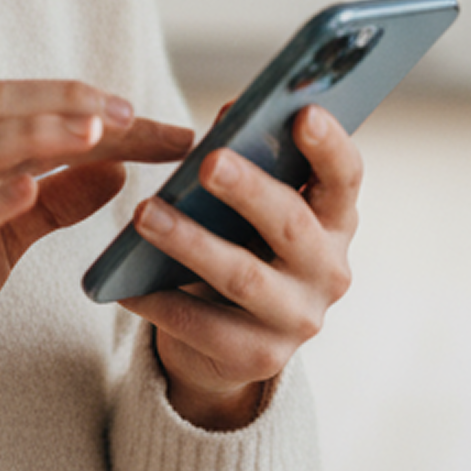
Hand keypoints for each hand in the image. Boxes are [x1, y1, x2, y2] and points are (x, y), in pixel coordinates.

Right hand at [0, 82, 193, 419]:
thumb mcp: (10, 236)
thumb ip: (59, 199)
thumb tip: (117, 168)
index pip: (35, 111)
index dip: (101, 112)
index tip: (167, 129)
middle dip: (68, 101)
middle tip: (133, 114)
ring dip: (36, 132)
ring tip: (95, 132)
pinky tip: (29, 189)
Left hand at [122, 104, 361, 430]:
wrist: (228, 340)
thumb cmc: (240, 246)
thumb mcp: (249, 206)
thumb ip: (245, 161)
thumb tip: (230, 113)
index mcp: (334, 220)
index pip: (344, 177)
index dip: (329, 145)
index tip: (303, 112)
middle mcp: (329, 271)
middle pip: (291, 224)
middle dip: (248, 190)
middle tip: (207, 162)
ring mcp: (298, 319)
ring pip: (243, 277)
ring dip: (191, 243)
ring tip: (145, 215)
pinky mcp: (260, 358)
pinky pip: (205, 327)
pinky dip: (163, 302)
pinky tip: (126, 285)